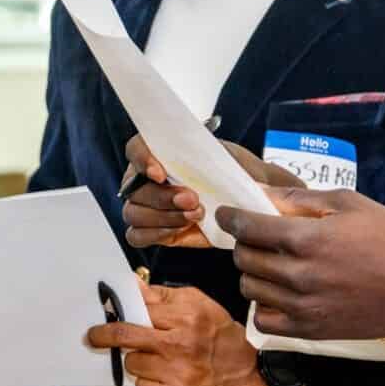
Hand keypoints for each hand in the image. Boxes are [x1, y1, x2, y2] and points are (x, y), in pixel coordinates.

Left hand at [84, 282, 266, 385]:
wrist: (247, 375)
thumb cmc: (221, 336)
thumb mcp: (199, 304)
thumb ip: (163, 295)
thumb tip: (133, 285)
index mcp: (187, 318)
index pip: (140, 310)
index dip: (120, 311)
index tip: (105, 312)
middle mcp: (181, 347)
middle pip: (126, 338)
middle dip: (103, 336)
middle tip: (93, 337)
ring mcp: (178, 376)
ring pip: (132, 364)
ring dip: (137, 360)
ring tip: (155, 358)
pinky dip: (147, 382)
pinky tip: (162, 376)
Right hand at [120, 135, 302, 248]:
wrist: (251, 201)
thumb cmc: (237, 174)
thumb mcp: (227, 156)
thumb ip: (209, 155)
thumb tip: (200, 160)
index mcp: (160, 152)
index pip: (135, 149)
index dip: (142, 160)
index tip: (161, 173)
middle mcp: (148, 179)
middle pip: (134, 189)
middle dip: (162, 197)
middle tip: (193, 200)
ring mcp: (149, 206)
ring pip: (134, 213)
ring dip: (163, 217)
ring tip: (195, 216)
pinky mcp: (155, 230)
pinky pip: (137, 236)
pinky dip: (156, 234)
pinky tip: (181, 229)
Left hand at [221, 187, 384, 359]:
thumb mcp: (349, 203)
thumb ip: (301, 198)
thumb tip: (264, 193)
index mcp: (307, 238)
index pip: (247, 227)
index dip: (231, 218)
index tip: (227, 214)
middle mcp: (300, 275)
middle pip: (244, 259)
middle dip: (245, 243)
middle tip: (257, 238)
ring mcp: (305, 306)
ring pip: (250, 289)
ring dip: (253, 274)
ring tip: (270, 266)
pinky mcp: (312, 331)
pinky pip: (265, 322)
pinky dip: (265, 307)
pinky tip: (280, 295)